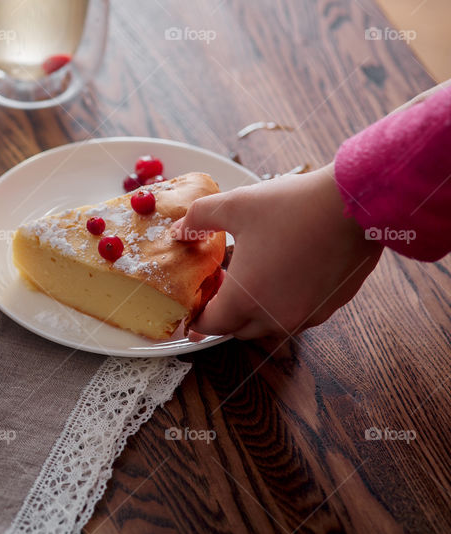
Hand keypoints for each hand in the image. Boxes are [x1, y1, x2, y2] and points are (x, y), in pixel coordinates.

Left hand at [171, 164, 382, 339]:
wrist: (354, 205)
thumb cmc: (292, 206)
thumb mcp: (234, 205)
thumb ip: (198, 220)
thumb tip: (179, 231)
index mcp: (246, 299)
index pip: (211, 325)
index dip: (197, 317)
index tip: (192, 307)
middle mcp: (276, 316)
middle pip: (238, 329)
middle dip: (224, 313)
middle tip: (219, 285)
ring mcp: (307, 315)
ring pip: (269, 325)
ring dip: (254, 310)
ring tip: (250, 277)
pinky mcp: (331, 306)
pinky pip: (297, 315)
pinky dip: (283, 303)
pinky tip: (283, 274)